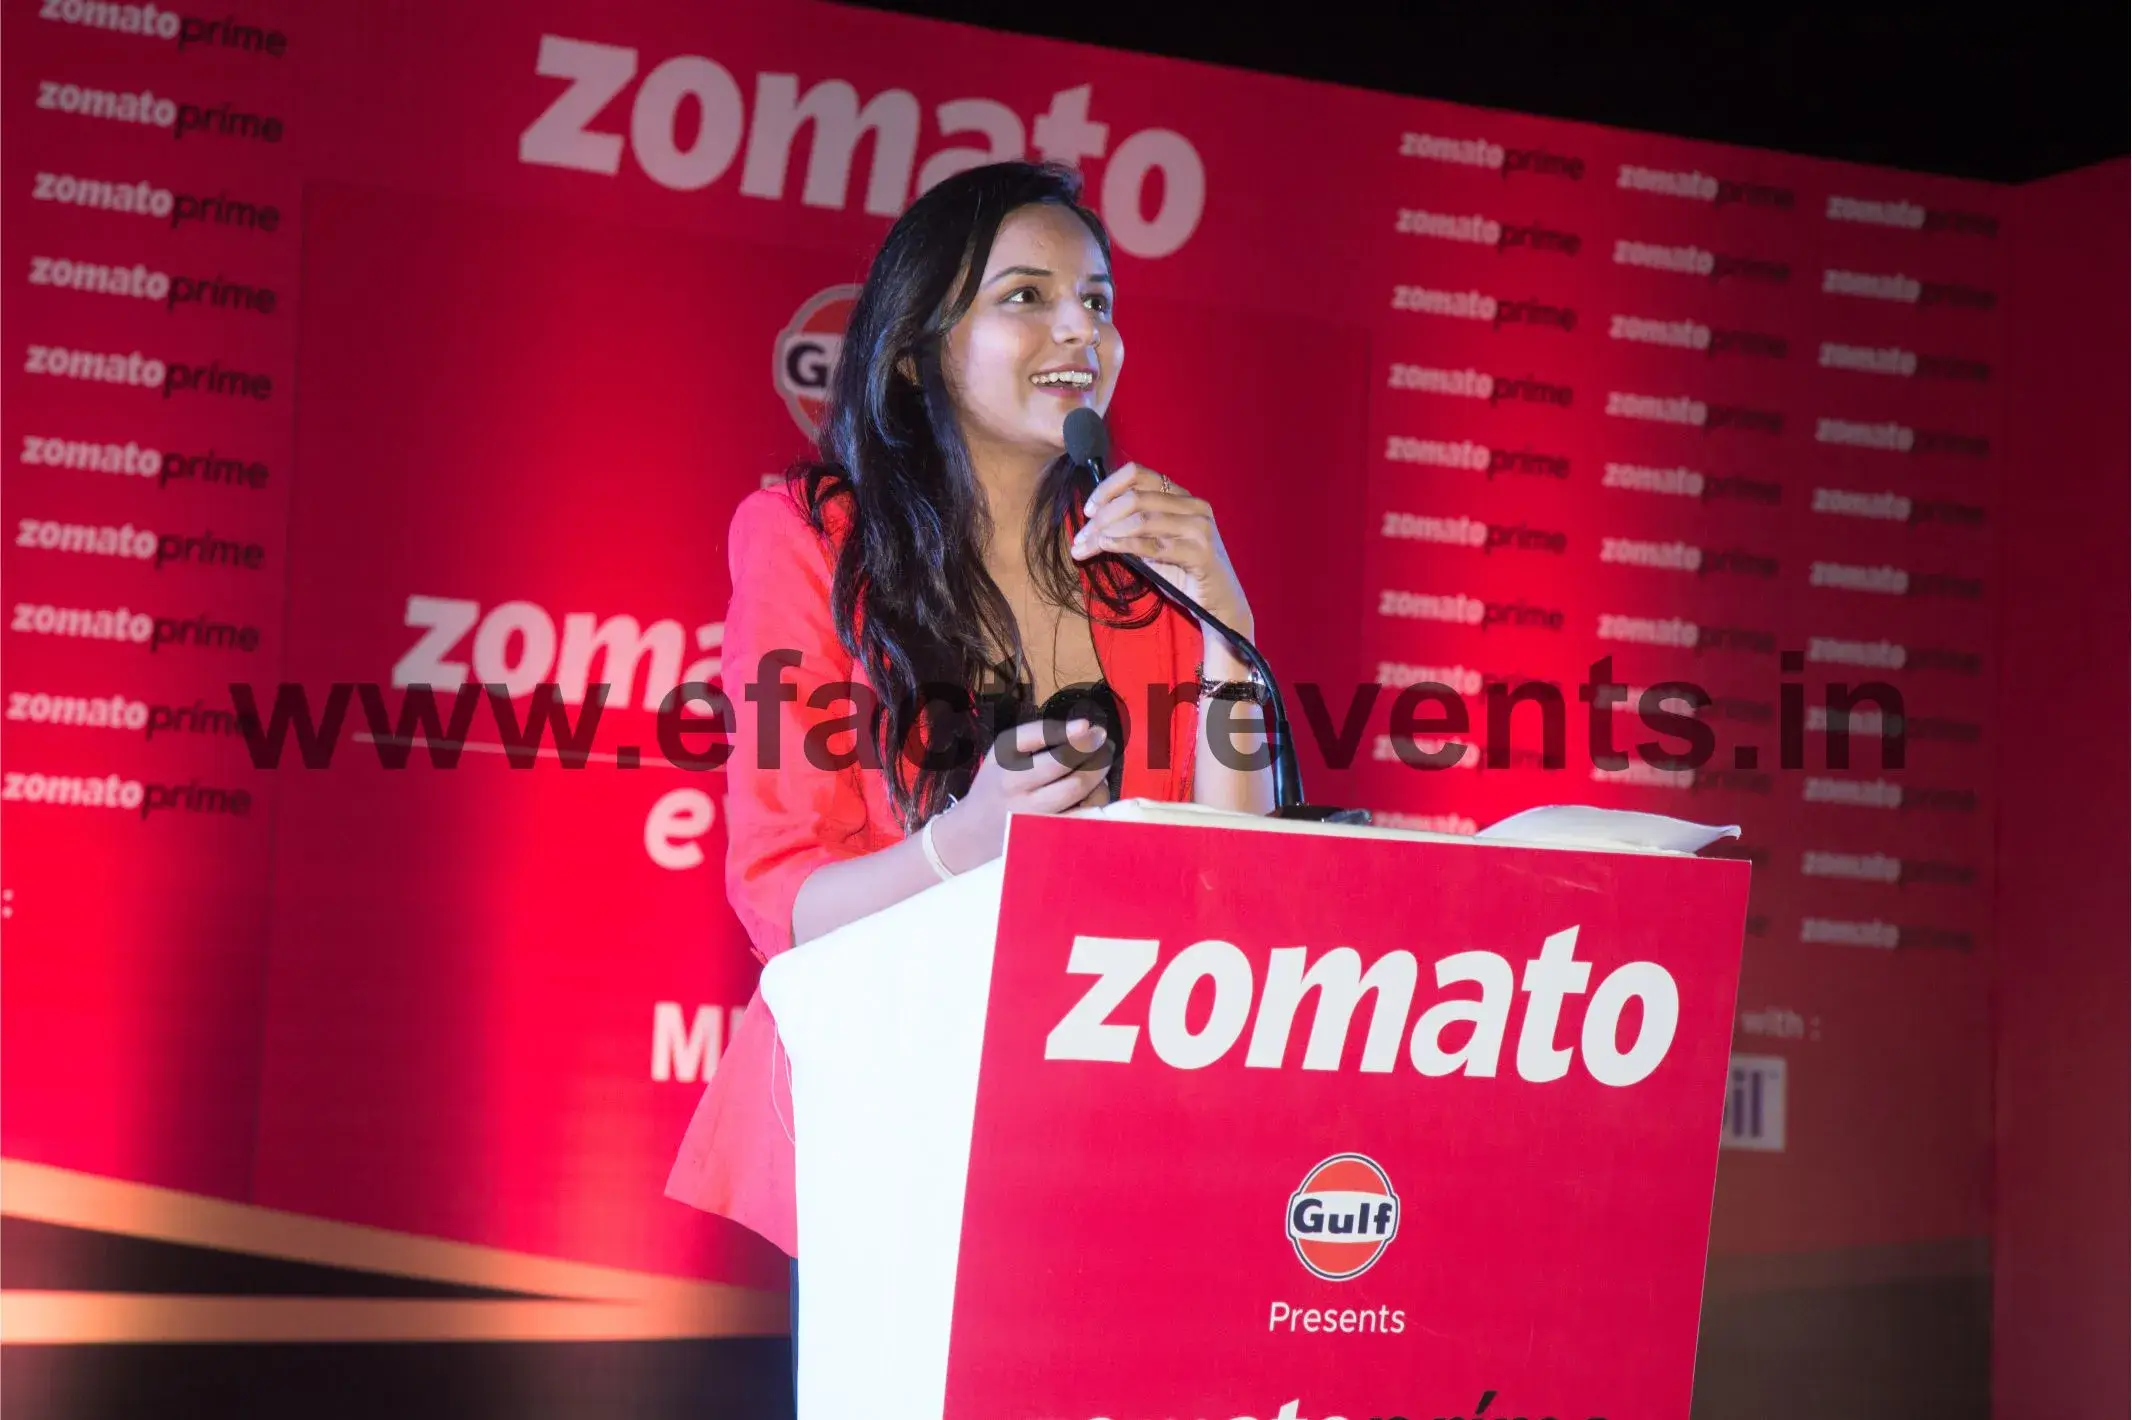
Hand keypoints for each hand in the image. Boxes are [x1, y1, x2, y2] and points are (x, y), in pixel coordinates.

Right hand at [927, 717, 1112, 871]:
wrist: (974, 832)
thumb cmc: (996, 785)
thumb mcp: (1002, 754)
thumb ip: (1036, 738)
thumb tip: (1085, 729)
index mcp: (1004, 758)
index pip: (1036, 736)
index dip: (1066, 730)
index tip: (1087, 725)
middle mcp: (1015, 785)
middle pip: (1063, 764)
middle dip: (1091, 749)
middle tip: (1103, 741)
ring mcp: (1032, 812)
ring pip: (1078, 790)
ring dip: (1098, 774)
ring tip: (1101, 764)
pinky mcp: (1046, 834)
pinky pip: (1083, 814)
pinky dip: (1096, 799)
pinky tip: (1095, 791)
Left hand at [1070, 462, 1253, 638]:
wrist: (1218, 606)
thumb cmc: (1183, 575)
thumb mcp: (1153, 546)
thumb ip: (1131, 529)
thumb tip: (1092, 524)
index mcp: (1182, 497)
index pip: (1139, 473)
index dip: (1108, 487)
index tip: (1088, 510)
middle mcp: (1193, 505)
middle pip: (1135, 497)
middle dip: (1101, 517)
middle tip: (1080, 536)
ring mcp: (1199, 527)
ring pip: (1140, 519)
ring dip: (1105, 532)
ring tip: (1085, 546)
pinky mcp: (1199, 552)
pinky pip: (1152, 544)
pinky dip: (1124, 544)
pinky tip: (1106, 547)